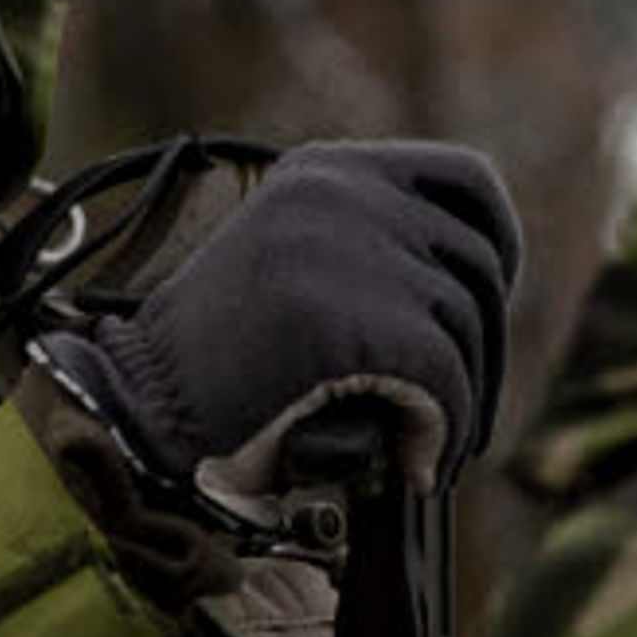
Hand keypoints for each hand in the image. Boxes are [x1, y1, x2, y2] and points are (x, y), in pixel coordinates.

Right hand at [63, 140, 520, 515]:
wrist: (137, 410)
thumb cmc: (218, 363)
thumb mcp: (295, 263)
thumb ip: (373, 248)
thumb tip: (490, 279)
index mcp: (327, 171)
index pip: (467, 178)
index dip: (500, 243)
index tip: (494, 300)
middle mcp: (341, 194)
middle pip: (478, 265)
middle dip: (483, 350)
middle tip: (462, 412)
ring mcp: (345, 252)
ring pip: (466, 327)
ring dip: (462, 401)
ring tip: (425, 446)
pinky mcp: (351, 322)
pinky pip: (445, 379)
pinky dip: (443, 432)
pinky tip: (414, 465)